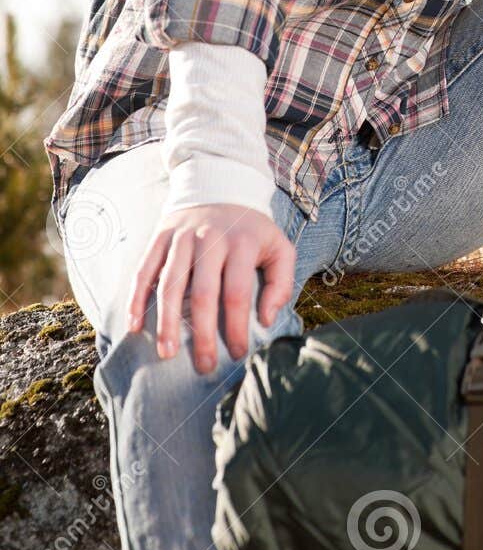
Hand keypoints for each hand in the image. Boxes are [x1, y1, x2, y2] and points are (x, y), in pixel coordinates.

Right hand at [126, 203, 295, 375]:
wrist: (220, 184)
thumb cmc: (251, 229)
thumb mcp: (279, 245)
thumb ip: (282, 281)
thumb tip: (266, 319)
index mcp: (242, 243)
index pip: (238, 293)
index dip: (236, 327)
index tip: (236, 353)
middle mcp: (210, 239)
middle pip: (202, 293)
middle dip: (201, 334)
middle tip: (203, 365)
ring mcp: (182, 236)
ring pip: (169, 283)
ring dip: (166, 321)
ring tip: (167, 353)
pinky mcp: (161, 236)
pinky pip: (145, 269)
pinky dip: (137, 298)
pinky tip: (135, 325)